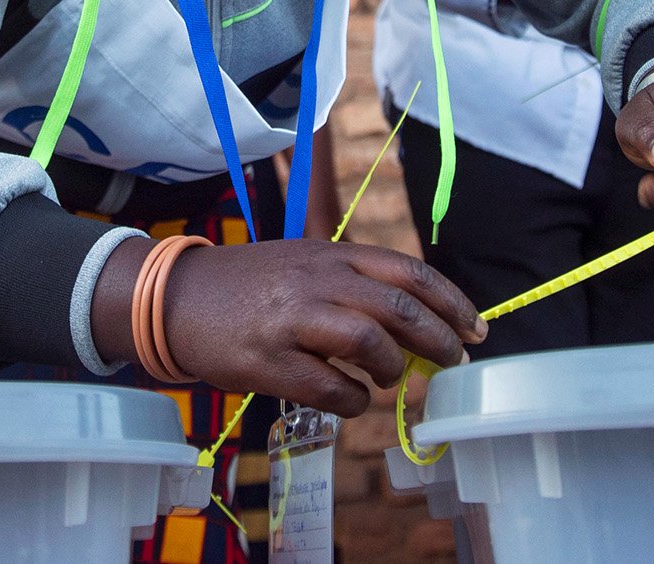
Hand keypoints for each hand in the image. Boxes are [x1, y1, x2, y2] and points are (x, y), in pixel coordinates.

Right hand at [96, 238, 483, 416]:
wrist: (177, 298)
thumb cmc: (252, 285)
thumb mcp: (305, 263)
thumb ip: (355, 284)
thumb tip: (418, 325)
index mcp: (331, 254)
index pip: (409, 272)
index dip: (452, 302)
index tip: (476, 329)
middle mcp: (316, 280)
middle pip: (399, 309)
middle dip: (439, 340)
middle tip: (451, 362)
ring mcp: (291, 320)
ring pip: (369, 345)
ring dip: (392, 370)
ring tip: (388, 378)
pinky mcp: (268, 360)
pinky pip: (330, 389)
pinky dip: (352, 401)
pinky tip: (349, 399)